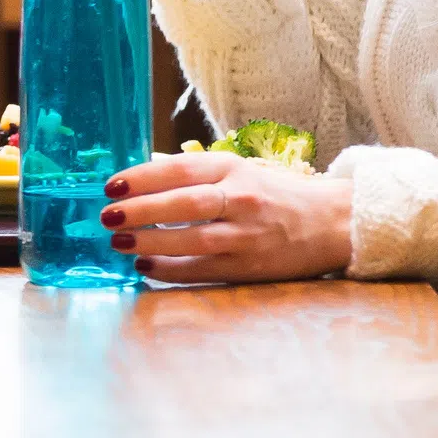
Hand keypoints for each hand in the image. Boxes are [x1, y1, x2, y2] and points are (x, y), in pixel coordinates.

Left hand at [102, 151, 351, 284]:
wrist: (330, 223)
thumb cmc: (275, 195)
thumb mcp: (239, 172)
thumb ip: (197, 175)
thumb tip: (145, 176)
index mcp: (233, 168)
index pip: (179, 169)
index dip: (141, 177)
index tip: (111, 186)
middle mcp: (240, 198)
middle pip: (183, 204)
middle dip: (140, 210)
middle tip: (107, 216)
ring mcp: (247, 234)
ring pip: (191, 239)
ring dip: (149, 242)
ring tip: (119, 243)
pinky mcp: (250, 265)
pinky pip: (202, 269)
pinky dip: (171, 269)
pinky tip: (146, 267)